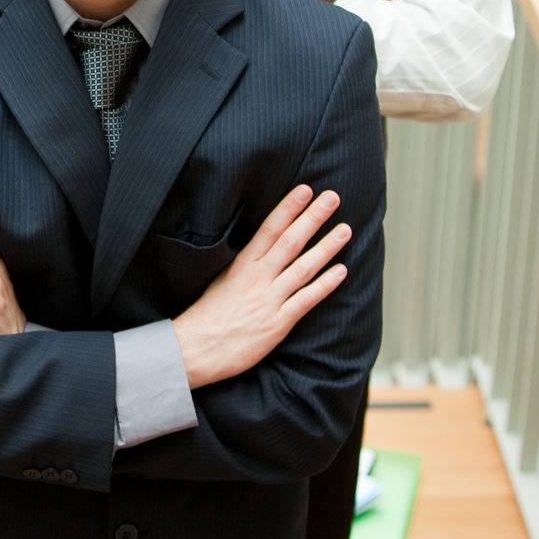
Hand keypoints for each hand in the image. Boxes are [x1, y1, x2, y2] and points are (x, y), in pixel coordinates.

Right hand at [173, 185, 350, 389]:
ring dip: (326, 247)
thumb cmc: (206, 317)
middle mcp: (257, 277)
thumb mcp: (221, 281)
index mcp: (242, 264)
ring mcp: (269, 299)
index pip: (269, 228)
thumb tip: (261, 251)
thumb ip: (244, 267)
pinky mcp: (277, 323)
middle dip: (313, 218)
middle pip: (290, 241)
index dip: (289, 207)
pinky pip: (306, 300)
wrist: (194, 349)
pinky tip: (341, 271)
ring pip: (303, 267)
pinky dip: (324, 284)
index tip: (304, 189)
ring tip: (345, 229)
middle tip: (332, 197)